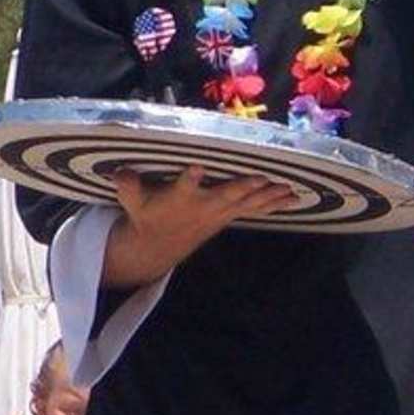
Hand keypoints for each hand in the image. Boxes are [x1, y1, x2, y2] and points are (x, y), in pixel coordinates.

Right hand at [104, 168, 295, 286]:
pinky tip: (295, 198)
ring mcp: (219, 213)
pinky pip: (255, 209)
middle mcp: (203, 206)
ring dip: (268, 197)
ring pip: (247, 203)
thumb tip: (118, 172)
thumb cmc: (146, 214)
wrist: (158, 246)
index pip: (183, 187)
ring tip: (290, 189)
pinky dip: (274, 204)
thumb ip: (127, 186)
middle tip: (261, 179)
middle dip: (243, 188)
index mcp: (179, 199)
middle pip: (225, 196)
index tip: (196, 168)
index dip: (190, 179)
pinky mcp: (228, 216)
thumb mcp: (131, 202)